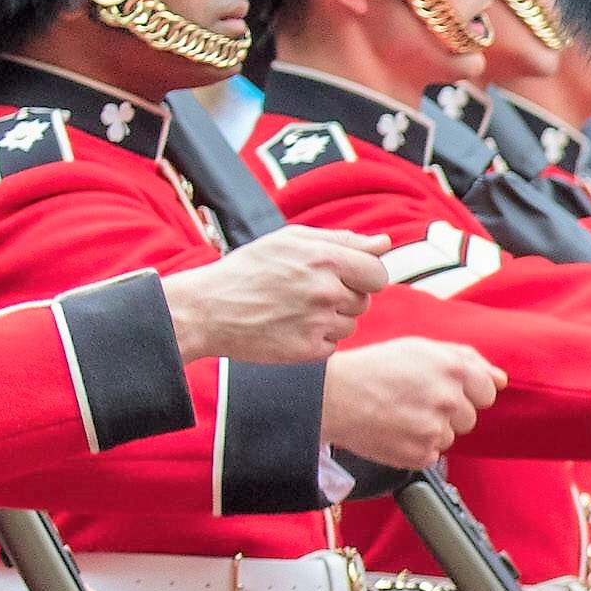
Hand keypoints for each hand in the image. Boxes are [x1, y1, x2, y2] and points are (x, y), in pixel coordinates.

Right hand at [162, 226, 389, 363]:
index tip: (345, 278)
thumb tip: (384, 243)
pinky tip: (289, 328)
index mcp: (326, 258)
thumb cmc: (249, 270)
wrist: (206, 309)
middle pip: (364, 301)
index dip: (364, 277)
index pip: (378, 274)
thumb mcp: (292, 241)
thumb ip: (343, 240)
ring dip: (331, 320)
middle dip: (345, 297)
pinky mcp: (307, 350)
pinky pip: (332, 345)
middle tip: (308, 293)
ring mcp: (317, 322)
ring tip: (294, 310)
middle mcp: (325, 290)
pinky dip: (316, 340)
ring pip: (350, 325)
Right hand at [322, 339, 502, 468]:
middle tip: (416, 402)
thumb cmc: (374, 368)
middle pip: (470, 418)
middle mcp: (448, 399)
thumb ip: (467, 360)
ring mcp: (434, 429)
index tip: (444, 392)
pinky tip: (396, 431)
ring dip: (432, 431)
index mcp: (453, 369)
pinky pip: (431, 456)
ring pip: (450, 437)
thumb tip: (500, 379)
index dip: (467, 392)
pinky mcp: (419, 455)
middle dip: (449, 412)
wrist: (334, 397)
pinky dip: (416, 448)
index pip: (487, 391)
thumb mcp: (421, 349)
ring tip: (402, 416)